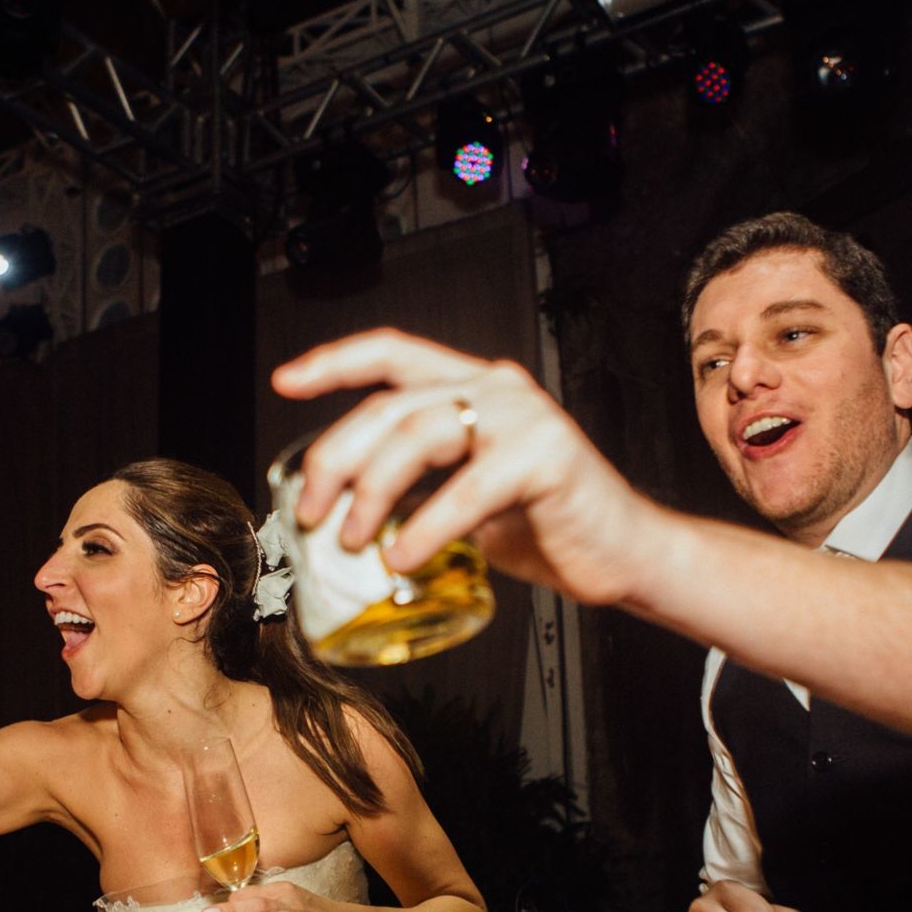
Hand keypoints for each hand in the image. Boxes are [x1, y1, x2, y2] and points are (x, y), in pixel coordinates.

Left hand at [271, 329, 653, 606]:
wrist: (626, 556)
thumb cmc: (546, 527)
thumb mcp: (465, 496)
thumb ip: (416, 486)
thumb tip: (342, 514)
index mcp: (474, 386)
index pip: (391, 352)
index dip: (333, 361)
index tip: (285, 382)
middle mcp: (496, 388)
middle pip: (388, 405)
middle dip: (334, 460)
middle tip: (310, 511)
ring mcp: (523, 417)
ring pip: (416, 437)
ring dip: (371, 494)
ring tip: (353, 540)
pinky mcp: (546, 457)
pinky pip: (464, 491)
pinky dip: (423, 529)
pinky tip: (402, 559)